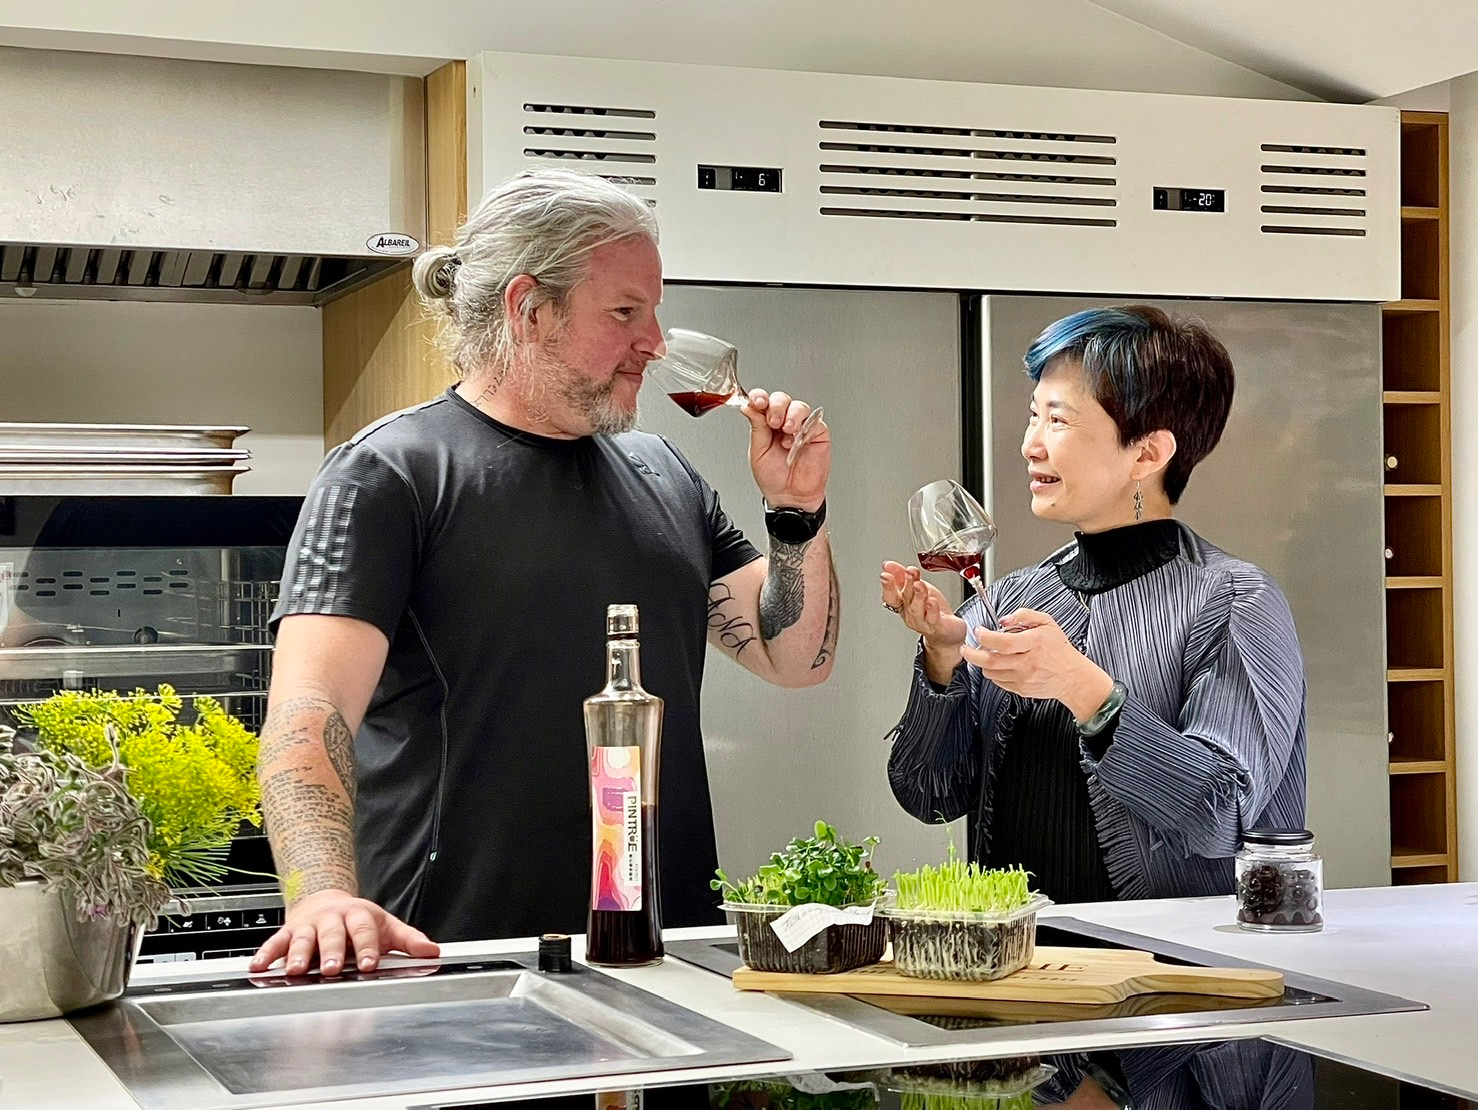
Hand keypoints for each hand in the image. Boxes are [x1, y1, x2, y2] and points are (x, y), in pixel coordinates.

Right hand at [248, 888, 439, 976]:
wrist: (326, 900)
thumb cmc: (358, 920)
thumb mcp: (386, 926)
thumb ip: (409, 940)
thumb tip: (433, 952)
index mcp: (359, 916)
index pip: (365, 931)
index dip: (368, 947)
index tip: (370, 964)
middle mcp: (332, 919)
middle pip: (332, 934)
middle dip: (331, 952)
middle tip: (330, 969)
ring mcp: (309, 925)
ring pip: (303, 939)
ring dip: (297, 954)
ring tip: (293, 971)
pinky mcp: (288, 932)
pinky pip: (275, 942)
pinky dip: (266, 954)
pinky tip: (258, 967)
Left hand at [742, 389, 829, 511]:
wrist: (790, 497)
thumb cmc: (774, 477)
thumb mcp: (758, 451)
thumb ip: (756, 427)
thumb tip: (749, 407)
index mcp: (766, 423)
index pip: (763, 401)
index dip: (760, 397)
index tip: (757, 401)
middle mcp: (784, 421)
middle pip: (781, 399)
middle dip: (776, 407)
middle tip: (773, 421)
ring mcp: (802, 426)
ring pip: (799, 406)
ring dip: (791, 416)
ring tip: (787, 431)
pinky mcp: (818, 433)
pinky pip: (814, 421)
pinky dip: (805, 427)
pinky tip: (797, 440)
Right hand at [881, 561, 967, 683]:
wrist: (947, 632)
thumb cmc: (931, 610)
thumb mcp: (915, 589)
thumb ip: (901, 576)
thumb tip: (888, 564)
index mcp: (903, 604)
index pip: (891, 595)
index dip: (887, 586)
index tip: (886, 575)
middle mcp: (911, 613)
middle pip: (906, 599)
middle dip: (907, 583)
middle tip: (909, 572)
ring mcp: (923, 621)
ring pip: (917, 609)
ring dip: (918, 596)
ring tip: (919, 585)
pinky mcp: (938, 626)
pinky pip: (933, 618)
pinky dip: (932, 610)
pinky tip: (932, 602)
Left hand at [961, 608, 1114, 720]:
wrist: (1072, 677)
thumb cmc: (1060, 649)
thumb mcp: (1048, 623)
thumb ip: (1024, 615)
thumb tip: (1004, 619)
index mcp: (1034, 644)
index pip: (1003, 642)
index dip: (985, 636)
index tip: (979, 631)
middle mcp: (1028, 663)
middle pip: (991, 661)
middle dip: (972, 654)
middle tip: (966, 648)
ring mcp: (1023, 678)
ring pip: (991, 672)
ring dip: (982, 663)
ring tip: (984, 654)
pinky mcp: (1021, 690)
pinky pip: (998, 682)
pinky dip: (994, 672)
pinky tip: (999, 664)